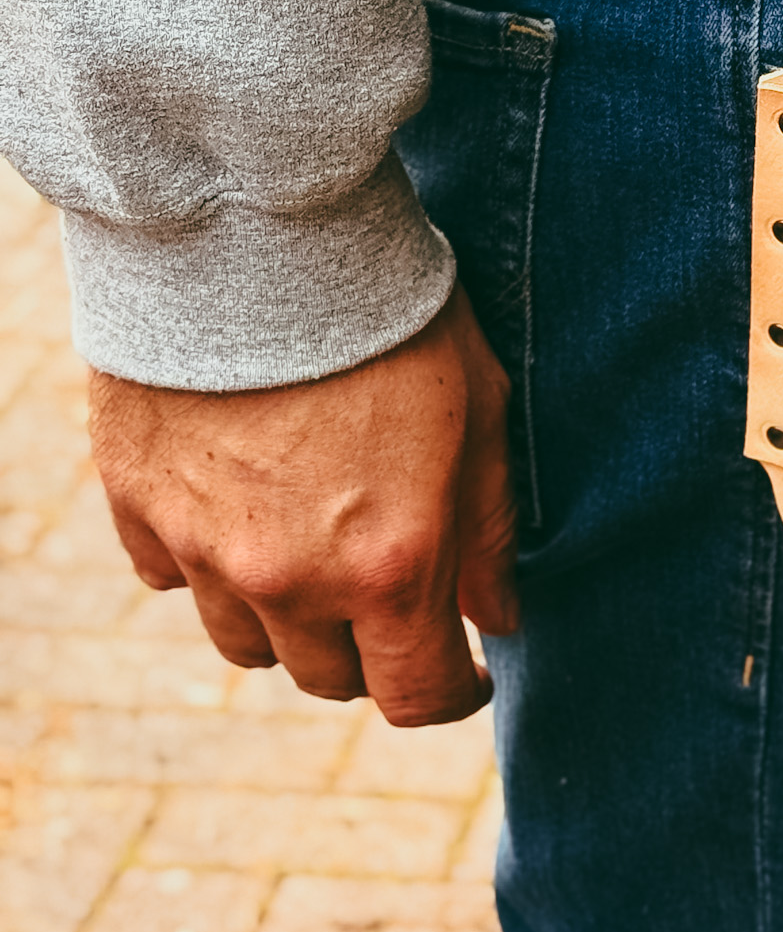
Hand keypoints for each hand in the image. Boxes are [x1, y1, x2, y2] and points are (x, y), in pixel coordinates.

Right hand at [88, 285, 519, 726]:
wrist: (261, 237)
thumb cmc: (393, 318)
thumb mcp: (481, 414)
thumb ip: (488, 532)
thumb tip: (498, 619)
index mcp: (388, 565)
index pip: (415, 695)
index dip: (452, 694)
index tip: (466, 674)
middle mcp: (288, 579)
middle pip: (328, 678)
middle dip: (372, 650)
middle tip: (394, 594)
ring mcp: (203, 550)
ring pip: (246, 644)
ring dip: (288, 619)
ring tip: (317, 549)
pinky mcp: (136, 507)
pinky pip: (173, 578)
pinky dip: (211, 563)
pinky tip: (245, 504)